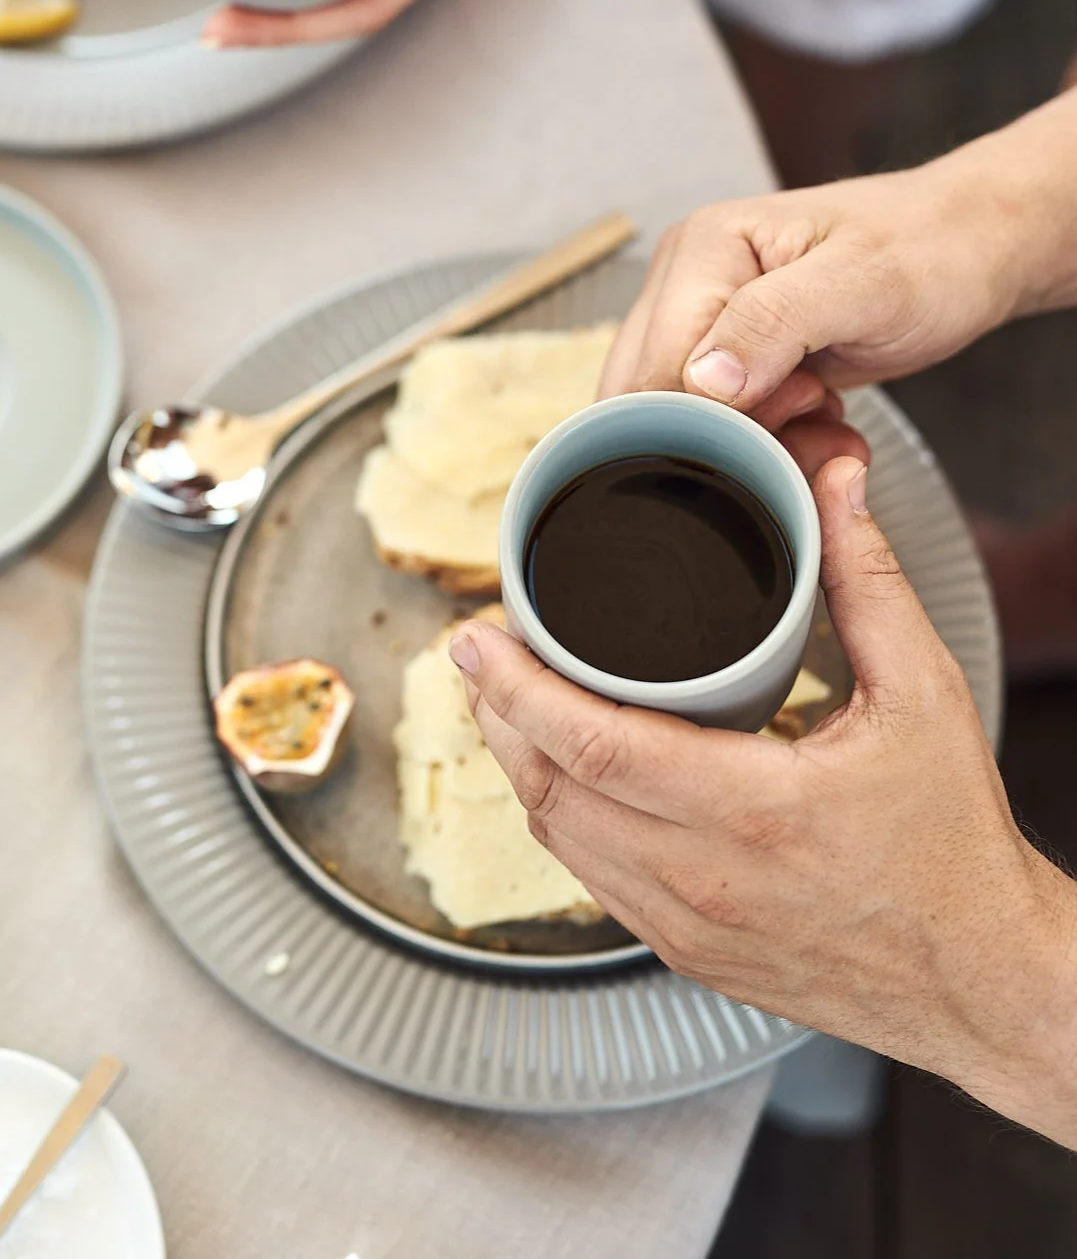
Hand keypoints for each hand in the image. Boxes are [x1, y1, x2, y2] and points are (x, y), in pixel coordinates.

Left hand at [450, 457, 1076, 1145]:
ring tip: (507, 698)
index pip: (592, 743)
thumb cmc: (955, 843)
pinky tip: (564, 774)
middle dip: (497, 713)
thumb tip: (831, 481)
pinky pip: (593, 881)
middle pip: (551, 789)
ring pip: (560, 840)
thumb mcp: (922, 693)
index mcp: (752, 811)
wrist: (984, 978)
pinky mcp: (688, 954)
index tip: (475, 635)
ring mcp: (689, 928)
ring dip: (521, 766)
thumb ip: (865, 577)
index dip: (515, 685)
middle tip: (478, 650)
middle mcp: (704, 880)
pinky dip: (563, 819)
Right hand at [602, 158, 1029, 423]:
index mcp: (702, 249)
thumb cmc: (929, 250)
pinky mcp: (731, 354)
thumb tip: (702, 382)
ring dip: (757, 440)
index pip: (659, 365)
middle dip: (733, 433)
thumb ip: (774, 324)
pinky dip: (770, 438)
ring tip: (825, 414)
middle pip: (657, 399)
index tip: (800, 404)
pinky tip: (819, 419)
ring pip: (685, 421)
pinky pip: (721, 423)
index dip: (715, 415)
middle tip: (816, 408)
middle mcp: (686, 282)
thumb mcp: (862, 282)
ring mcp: (705, 320)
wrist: (968, 250)